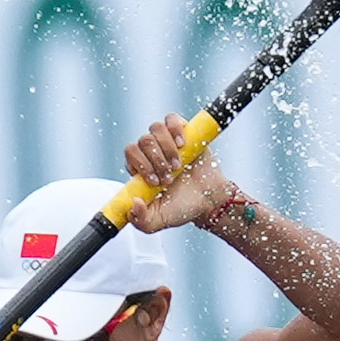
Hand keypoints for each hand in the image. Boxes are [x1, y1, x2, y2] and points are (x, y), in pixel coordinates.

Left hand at [121, 115, 247, 236]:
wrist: (209, 201)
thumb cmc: (181, 208)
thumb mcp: (157, 221)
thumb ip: (141, 220)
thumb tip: (134, 202)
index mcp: (140, 168)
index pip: (130, 153)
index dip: (141, 165)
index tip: (155, 182)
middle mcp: (151, 152)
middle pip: (142, 141)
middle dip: (156, 160)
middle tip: (169, 179)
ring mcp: (166, 140)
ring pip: (155, 129)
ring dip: (167, 149)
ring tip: (178, 166)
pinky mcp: (183, 132)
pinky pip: (171, 119)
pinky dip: (175, 129)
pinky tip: (183, 145)